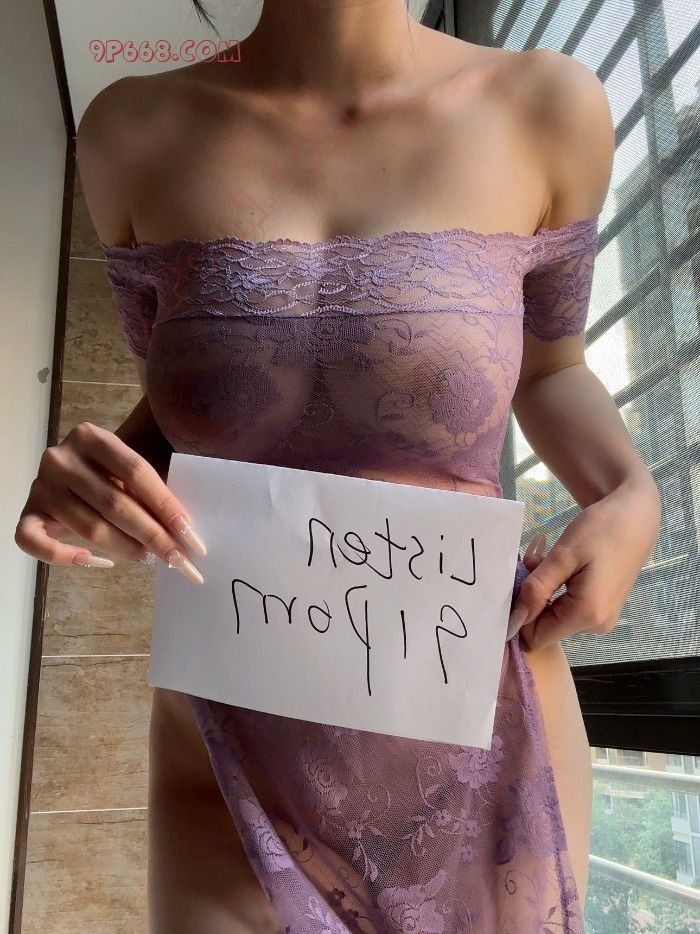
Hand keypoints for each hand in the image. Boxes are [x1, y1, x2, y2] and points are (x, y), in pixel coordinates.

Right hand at [15, 421, 205, 583]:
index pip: (136, 471)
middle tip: (177, 558)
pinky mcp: (27, 513)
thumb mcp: (131, 469)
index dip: (166, 504)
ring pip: (88, 527)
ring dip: (124, 548)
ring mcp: (40, 486)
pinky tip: (97, 561)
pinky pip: (36, 542)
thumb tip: (184, 532)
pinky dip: (66, 558)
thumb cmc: (113, 472)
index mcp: (91, 437)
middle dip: (152, 534)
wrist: (74, 471)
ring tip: (149, 558)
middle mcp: (60, 458)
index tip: (190, 533)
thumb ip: (152, 490)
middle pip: (115, 502)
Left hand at [507, 479, 660, 650]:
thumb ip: (537, 588)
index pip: (535, 638)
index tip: (517, 583)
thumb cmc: (601, 530)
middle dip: (531, 597)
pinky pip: (566, 608)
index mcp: (586, 615)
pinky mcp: (602, 609)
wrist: (637, 516)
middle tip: (534, 561)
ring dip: (542, 590)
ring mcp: (601, 619)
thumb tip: (516, 618)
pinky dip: (555, 589)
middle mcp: (596, 625)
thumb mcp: (563, 556)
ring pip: (553, 616)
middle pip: (544, 626)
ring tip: (547, 558)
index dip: (519, 615)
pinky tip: (560, 564)